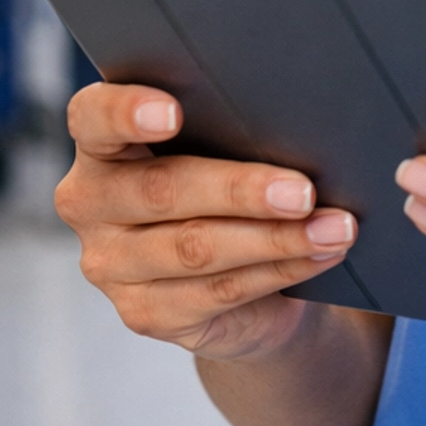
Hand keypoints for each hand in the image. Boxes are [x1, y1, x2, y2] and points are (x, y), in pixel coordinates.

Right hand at [55, 83, 357, 362]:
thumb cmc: (226, 183)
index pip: (92, 117)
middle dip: (241, 190)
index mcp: (101, 145)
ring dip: (277, 238)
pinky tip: (320, 255)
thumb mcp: (221, 147)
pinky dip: (280, 270)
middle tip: (304, 190)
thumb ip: (229, 127)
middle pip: (162, 189)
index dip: (126, 112)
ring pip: (196, 248)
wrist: (234, 272)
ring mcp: (111, 265)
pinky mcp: (145, 313)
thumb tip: (297, 118)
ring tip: (335, 227)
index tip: (174, 112)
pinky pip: (219, 291)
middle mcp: (90, 203)